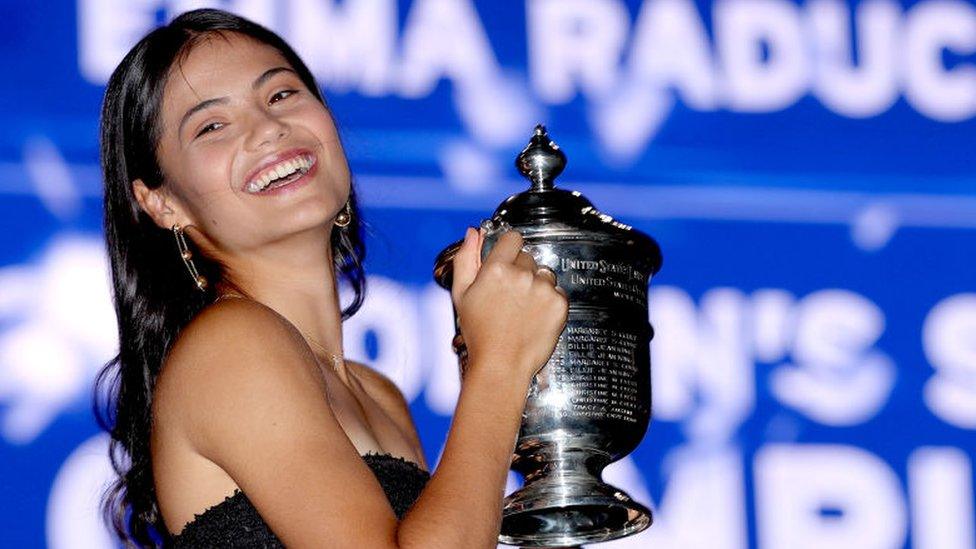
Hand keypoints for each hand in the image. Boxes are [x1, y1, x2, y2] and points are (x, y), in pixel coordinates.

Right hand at [450, 227, 568, 385]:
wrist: (501, 366)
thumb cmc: (479, 333)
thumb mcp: (461, 295)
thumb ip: (466, 260)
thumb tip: (473, 234)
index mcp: (496, 269)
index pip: (513, 238)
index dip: (509, 248)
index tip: (507, 260)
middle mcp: (522, 275)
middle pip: (528, 258)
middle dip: (520, 271)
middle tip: (509, 297)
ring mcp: (543, 289)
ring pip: (544, 274)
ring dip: (536, 286)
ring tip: (522, 309)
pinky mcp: (559, 305)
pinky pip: (557, 292)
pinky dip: (548, 302)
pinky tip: (534, 317)